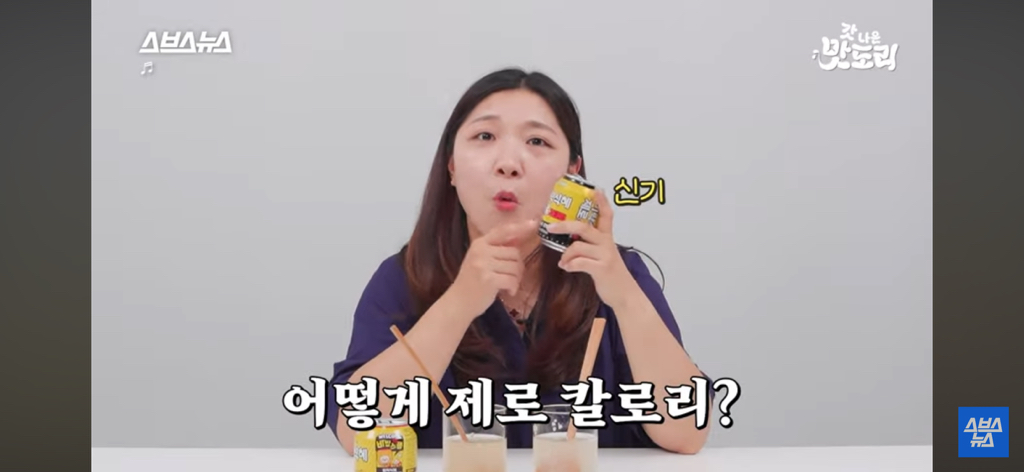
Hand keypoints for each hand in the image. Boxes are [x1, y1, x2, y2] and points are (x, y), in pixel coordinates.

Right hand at [448, 219, 539, 318]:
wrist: (458, 303)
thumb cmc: (472, 282)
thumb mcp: (481, 260)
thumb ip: (497, 249)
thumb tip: (519, 238)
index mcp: (479, 244)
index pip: (502, 231)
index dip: (519, 227)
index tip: (534, 223)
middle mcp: (481, 251)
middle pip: (514, 253)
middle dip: (518, 267)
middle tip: (512, 278)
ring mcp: (483, 265)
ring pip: (515, 266)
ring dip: (516, 279)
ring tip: (509, 285)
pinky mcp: (489, 279)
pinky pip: (512, 279)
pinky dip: (513, 287)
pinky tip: (508, 292)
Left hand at [546, 190, 633, 306]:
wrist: (625, 294)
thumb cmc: (611, 274)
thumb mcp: (603, 255)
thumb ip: (590, 246)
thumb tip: (568, 241)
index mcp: (607, 238)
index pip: (606, 215)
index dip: (601, 201)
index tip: (595, 189)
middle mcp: (607, 243)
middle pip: (584, 227)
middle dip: (565, 225)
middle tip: (551, 226)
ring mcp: (605, 256)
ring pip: (577, 246)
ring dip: (565, 254)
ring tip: (563, 262)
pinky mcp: (601, 269)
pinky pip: (579, 263)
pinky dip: (569, 265)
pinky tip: (566, 268)